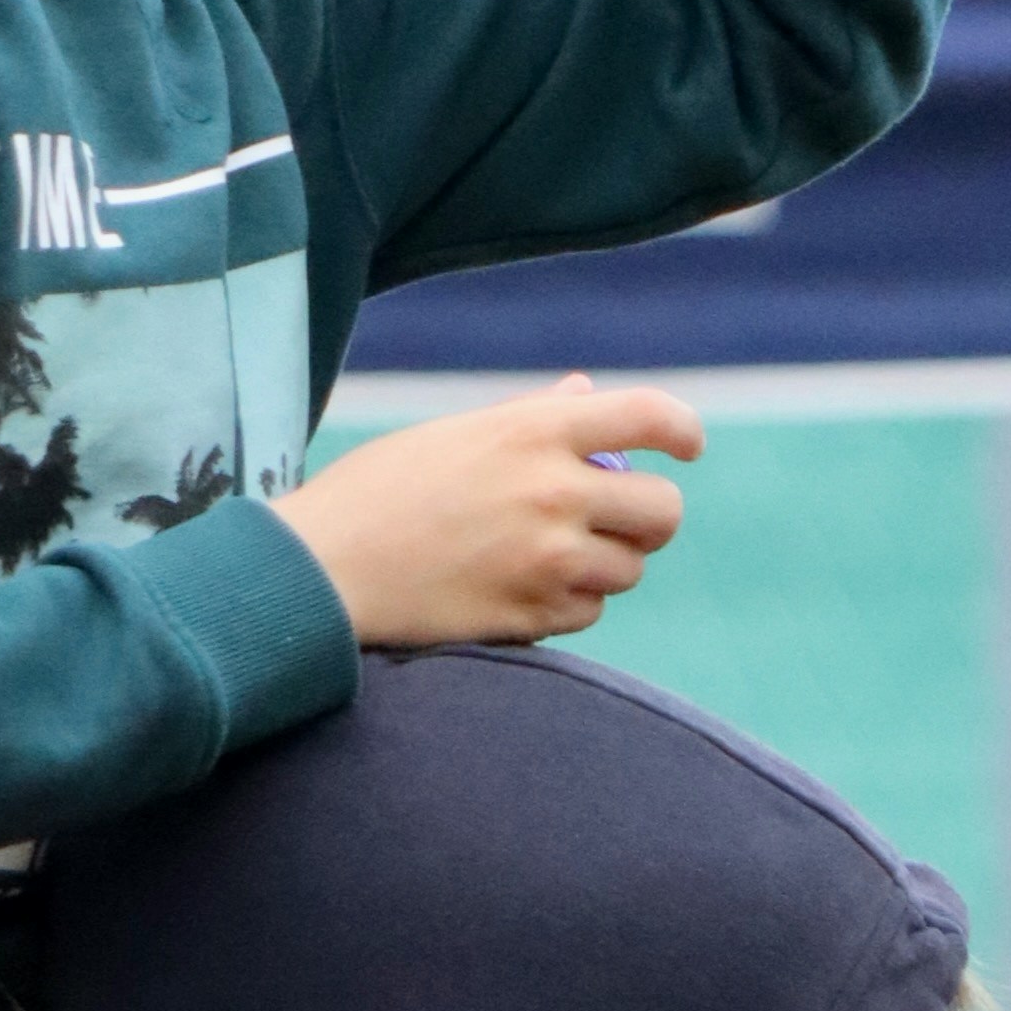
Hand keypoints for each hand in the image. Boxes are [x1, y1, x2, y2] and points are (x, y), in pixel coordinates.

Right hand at [283, 377, 703, 648]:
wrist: (322, 569)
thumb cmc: (378, 492)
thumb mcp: (455, 435)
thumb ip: (531, 418)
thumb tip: (585, 395)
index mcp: (532, 431)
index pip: (649, 415)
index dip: (684, 430)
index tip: (688, 448)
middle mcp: (553, 491)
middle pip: (662, 509)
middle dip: (648, 517)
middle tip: (617, 520)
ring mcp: (548, 558)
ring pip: (629, 568)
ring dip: (603, 565)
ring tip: (545, 558)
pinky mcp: (534, 615)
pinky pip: (589, 612)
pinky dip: (569, 605)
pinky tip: (518, 590)